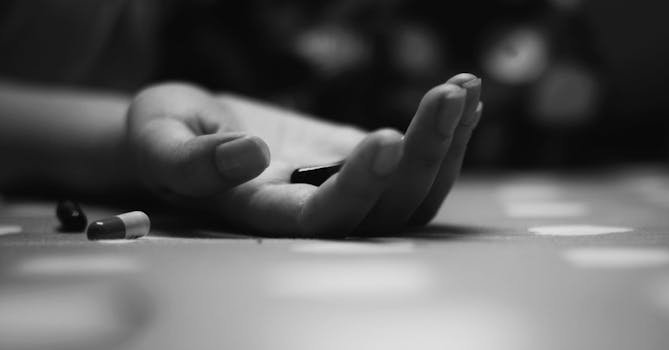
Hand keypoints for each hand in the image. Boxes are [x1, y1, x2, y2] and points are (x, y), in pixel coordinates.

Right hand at [126, 74, 481, 236]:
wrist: (189, 129)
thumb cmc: (165, 135)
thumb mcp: (159, 139)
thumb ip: (190, 158)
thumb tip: (250, 154)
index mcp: (263, 215)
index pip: (323, 220)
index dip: (357, 189)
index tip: (383, 139)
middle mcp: (314, 211)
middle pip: (386, 211)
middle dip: (423, 154)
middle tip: (446, 96)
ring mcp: (345, 187)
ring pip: (413, 193)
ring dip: (447, 144)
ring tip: (463, 90)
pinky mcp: (360, 160)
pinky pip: (415, 161)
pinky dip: (445, 130)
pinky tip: (463, 93)